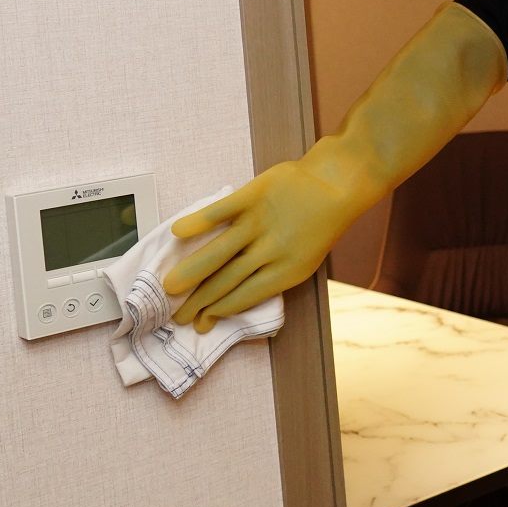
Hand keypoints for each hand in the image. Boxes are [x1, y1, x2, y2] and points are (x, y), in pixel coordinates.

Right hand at [162, 158, 336, 331]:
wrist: (337, 183)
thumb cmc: (319, 224)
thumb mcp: (304, 259)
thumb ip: (271, 276)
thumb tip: (234, 297)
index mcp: (288, 272)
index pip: (244, 297)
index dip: (218, 312)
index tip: (199, 324)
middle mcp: (272, 250)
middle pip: (227, 280)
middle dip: (199, 301)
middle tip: (176, 315)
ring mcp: (262, 221)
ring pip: (220, 251)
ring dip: (192, 270)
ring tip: (169, 286)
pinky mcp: (255, 194)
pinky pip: (222, 210)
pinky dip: (200, 221)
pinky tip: (178, 232)